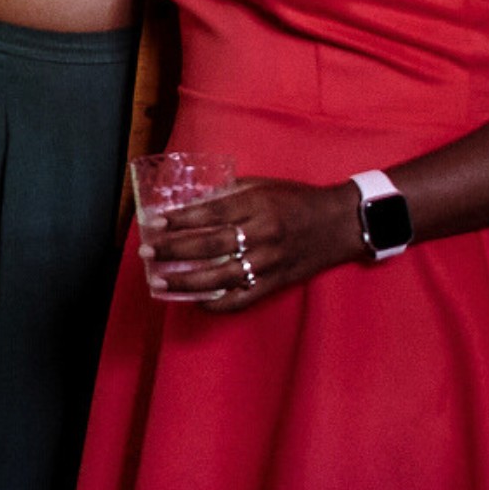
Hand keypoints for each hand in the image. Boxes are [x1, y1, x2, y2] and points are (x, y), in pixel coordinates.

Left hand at [143, 177, 368, 310]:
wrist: (342, 223)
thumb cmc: (299, 200)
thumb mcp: (264, 186)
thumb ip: (228, 193)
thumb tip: (190, 204)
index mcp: (258, 205)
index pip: (210, 212)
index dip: (179, 220)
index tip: (154, 224)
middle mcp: (263, 234)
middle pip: (209, 244)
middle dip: (172, 250)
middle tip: (146, 253)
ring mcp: (270, 261)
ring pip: (220, 275)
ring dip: (184, 280)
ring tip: (158, 280)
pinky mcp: (277, 282)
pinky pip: (241, 298)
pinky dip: (216, 303)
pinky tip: (195, 300)